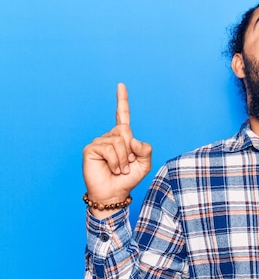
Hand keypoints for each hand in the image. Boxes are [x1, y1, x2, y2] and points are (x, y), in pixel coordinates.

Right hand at [82, 83, 151, 212]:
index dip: (122, 100)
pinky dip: (115, 161)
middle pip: (125, 130)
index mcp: (123, 137)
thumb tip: (134, 140)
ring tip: (120, 169)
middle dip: (131, 150)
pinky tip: (112, 169)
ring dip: (123, 159)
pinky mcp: (91, 149)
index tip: (121, 85)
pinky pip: (109, 149)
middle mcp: (110, 136)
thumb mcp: (144, 164)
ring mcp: (99, 142)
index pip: (122, 115)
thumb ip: (146, 150)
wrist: (114, 193)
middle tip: (127, 164)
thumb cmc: (128, 179)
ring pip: (118, 141)